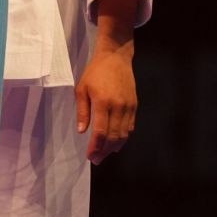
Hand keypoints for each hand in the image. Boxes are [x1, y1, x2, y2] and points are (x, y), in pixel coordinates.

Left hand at [74, 49, 135, 164]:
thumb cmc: (95, 72)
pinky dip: (124, 138)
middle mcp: (118, 106)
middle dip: (105, 151)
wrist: (115, 57)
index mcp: (102, 102)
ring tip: (105, 154)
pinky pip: (130, 126)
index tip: (90, 156)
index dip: (95, 147)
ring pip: (124, 134)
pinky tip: (117, 143)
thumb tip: (82, 131)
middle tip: (96, 159)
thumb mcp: (81, 89)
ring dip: (115, 147)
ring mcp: (128, 106)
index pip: (101, 132)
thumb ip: (82, 111)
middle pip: (114, 136)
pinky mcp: (134, 105)